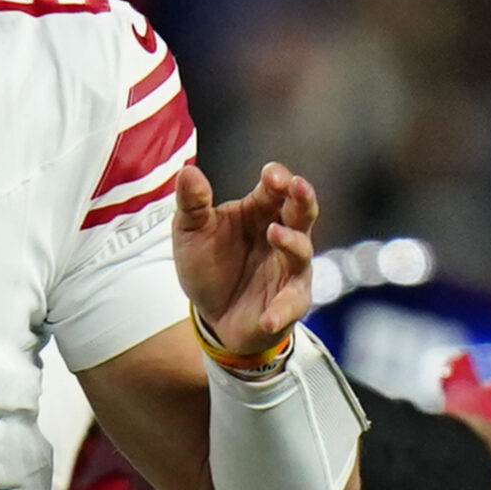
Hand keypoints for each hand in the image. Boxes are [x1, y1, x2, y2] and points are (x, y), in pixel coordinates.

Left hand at [171, 162, 318, 358]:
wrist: (210, 313)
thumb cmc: (208, 264)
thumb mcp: (191, 231)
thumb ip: (192, 203)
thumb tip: (188, 170)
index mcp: (260, 211)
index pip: (275, 189)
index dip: (277, 178)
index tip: (271, 174)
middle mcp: (282, 235)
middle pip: (302, 212)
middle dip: (303, 198)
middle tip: (297, 186)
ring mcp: (289, 268)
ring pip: (301, 251)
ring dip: (291, 242)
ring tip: (274, 234)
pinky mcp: (289, 301)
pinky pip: (290, 304)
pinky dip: (281, 311)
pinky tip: (268, 319)